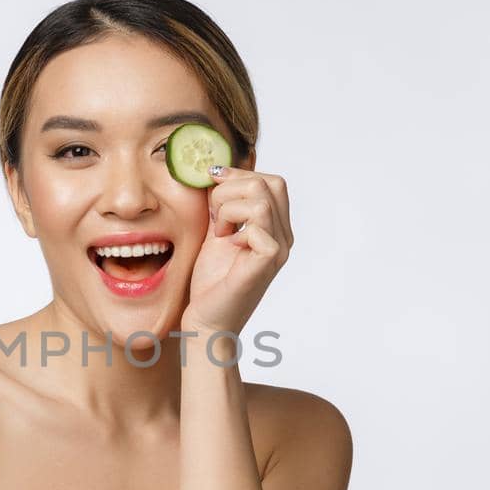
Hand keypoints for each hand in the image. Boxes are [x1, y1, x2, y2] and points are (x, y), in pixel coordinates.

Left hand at [180, 163, 293, 338]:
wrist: (206, 318)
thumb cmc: (211, 281)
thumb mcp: (217, 231)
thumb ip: (223, 205)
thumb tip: (218, 171)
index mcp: (275, 227)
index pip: (271, 181)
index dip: (239, 174)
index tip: (212, 184)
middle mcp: (284, 236)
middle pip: (270, 182)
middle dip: (232, 188)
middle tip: (215, 214)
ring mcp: (279, 248)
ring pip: (261, 198)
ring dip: (228, 208)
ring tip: (219, 230)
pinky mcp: (268, 259)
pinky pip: (258, 222)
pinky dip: (233, 225)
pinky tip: (225, 243)